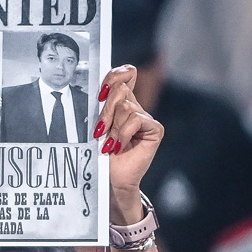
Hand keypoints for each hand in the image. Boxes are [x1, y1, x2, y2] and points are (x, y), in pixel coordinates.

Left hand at [93, 65, 163, 195]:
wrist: (111, 178)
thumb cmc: (101, 155)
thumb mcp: (97, 126)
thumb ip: (101, 107)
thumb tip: (101, 90)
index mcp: (121, 102)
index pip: (125, 73)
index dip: (114, 76)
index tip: (100, 95)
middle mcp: (136, 107)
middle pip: (121, 90)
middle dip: (105, 111)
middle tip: (99, 131)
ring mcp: (146, 118)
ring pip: (126, 106)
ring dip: (113, 128)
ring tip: (109, 145)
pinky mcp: (154, 129)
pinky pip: (136, 120)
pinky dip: (123, 134)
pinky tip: (118, 147)